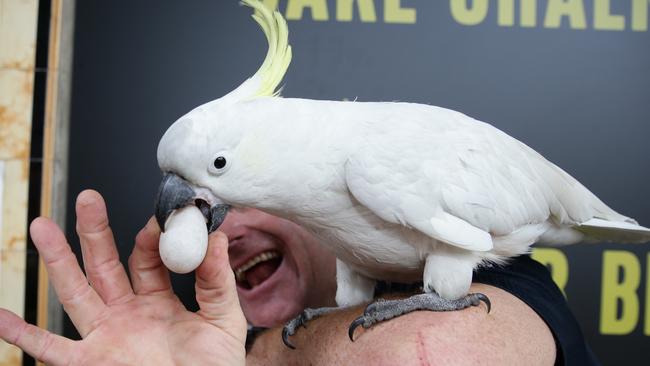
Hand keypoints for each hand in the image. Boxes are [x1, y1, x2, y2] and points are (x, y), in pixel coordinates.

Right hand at [0, 190, 246, 364]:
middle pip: (105, 265)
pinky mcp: (92, 363)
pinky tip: (2, 317)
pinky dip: (23, 336)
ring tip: (42, 226)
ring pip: (76, 293)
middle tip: (88, 199)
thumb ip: (217, 280)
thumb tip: (217, 237)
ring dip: (58, 261)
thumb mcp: (222, 319)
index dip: (149, 237)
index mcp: (158, 302)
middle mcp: (127, 314)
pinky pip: (52, 350)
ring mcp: (106, 337)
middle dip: (94, 232)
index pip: (146, 260)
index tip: (159, 218)